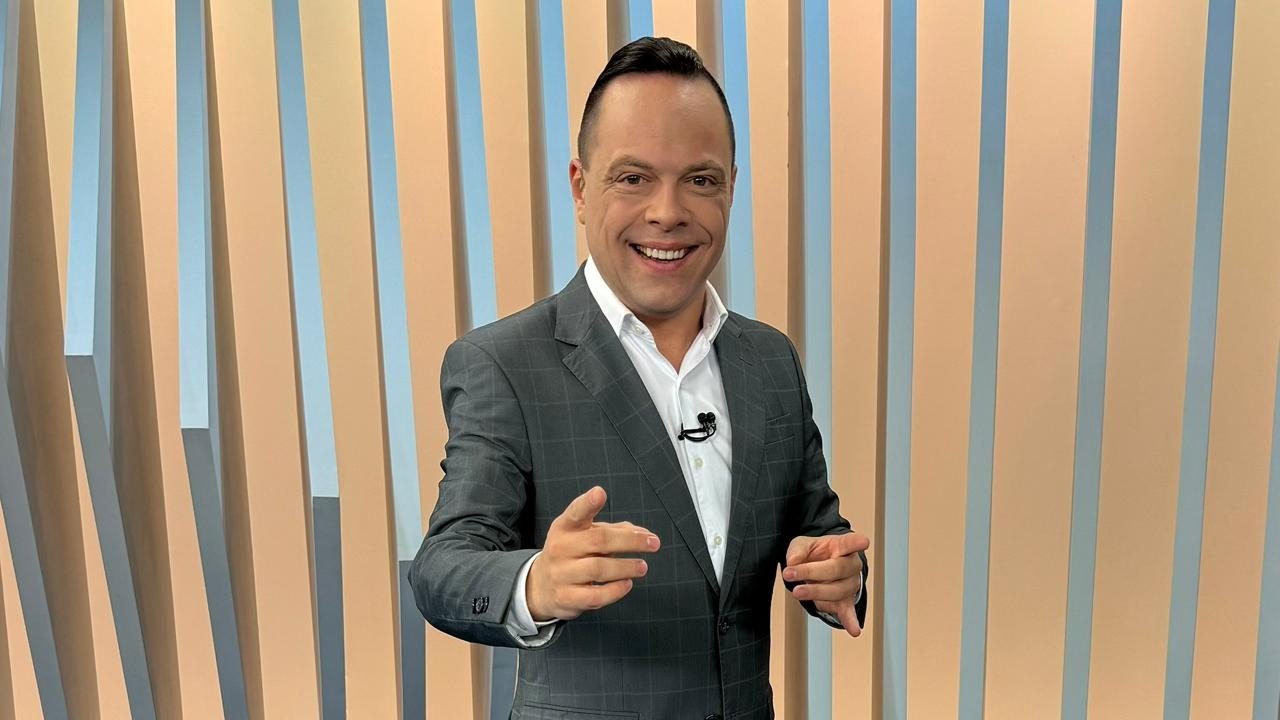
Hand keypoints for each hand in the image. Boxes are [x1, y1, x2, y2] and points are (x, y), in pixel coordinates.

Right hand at [526, 486, 660, 621]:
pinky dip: (615, 590)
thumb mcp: (585, 535)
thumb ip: (615, 531)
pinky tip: (627, 584)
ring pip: (599, 568)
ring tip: (642, 566)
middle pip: (598, 540)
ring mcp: (561, 574)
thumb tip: (643, 533)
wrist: (541, 586)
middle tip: (653, 543)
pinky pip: (595, 596)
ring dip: (626, 567)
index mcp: (565, 527)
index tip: (600, 493)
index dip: (588, 503)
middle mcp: (560, 548)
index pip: (576, 512)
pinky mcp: (566, 597)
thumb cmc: (571, 554)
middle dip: (630, 541)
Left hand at [783, 532, 869, 636]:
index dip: (856, 543)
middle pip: (837, 569)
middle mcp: (851, 565)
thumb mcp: (802, 544)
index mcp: (841, 546)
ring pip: (837, 590)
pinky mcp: (845, 601)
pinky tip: (854, 630)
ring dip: (815, 592)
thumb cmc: (814, 554)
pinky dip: (850, 621)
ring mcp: (850, 584)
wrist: (817, 568)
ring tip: (798, 591)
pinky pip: (848, 612)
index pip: (850, 543)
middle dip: (811, 572)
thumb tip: (793, 561)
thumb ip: (797, 550)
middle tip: (789, 574)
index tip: (863, 542)